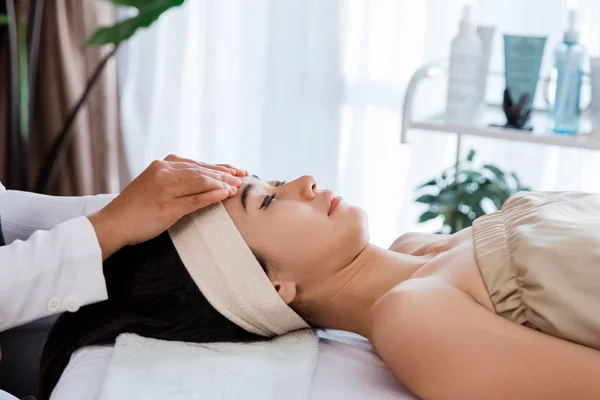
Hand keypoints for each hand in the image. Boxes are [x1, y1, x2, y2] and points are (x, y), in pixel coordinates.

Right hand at [88, 155, 244, 259]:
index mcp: (162, 165)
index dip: (218, 166)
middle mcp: (164, 172)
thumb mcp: (154, 184)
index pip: (197, 163)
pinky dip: (212, 196)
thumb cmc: (135, 207)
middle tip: (244, 175)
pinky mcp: (167, 206)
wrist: (113, 223)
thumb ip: (174, 178)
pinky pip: (195, 199)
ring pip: (201, 182)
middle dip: (225, 173)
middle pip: (202, 170)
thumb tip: (201, 178)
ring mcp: (166, 189)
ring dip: (223, 183)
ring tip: (238, 186)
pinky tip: (226, 195)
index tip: (235, 169)